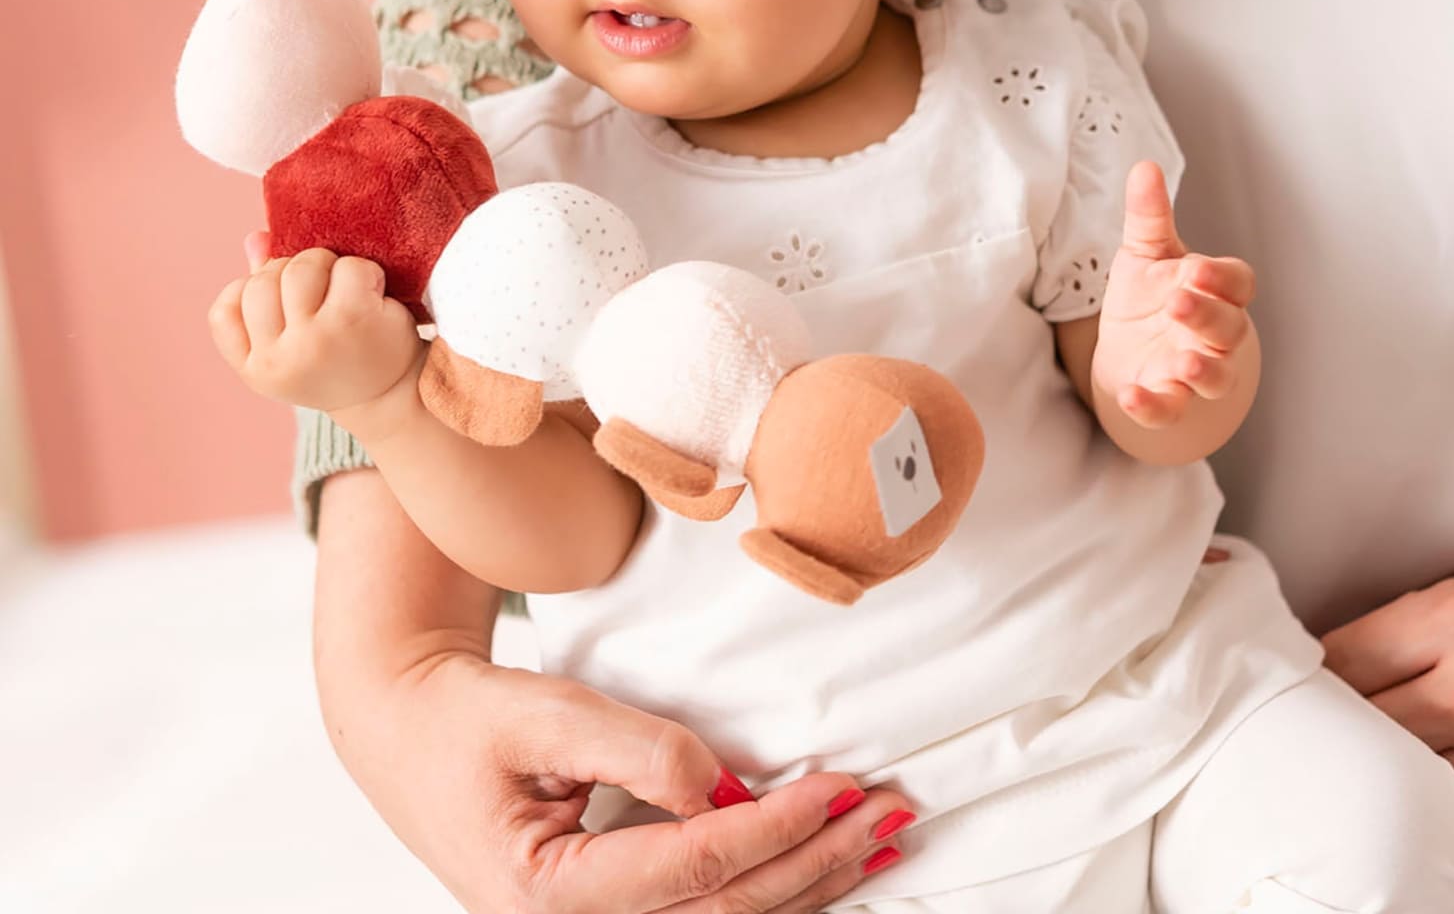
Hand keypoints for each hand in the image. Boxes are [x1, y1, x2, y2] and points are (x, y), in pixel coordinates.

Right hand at [207, 244, 424, 414]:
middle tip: (324, 290)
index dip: (252, 290)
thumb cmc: (341, 358)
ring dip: (327, 265)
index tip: (286, 301)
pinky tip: (373, 292)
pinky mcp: (351, 320)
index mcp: (254, 370)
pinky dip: (363, 270)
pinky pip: (347, 267)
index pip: (224, 309)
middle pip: (262, 280)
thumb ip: (268, 291)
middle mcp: (277, 360)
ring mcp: (312, 340)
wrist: (396, 394)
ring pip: (300, 268)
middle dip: (294, 271)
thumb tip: (256, 239)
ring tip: (346, 287)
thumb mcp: (294, 339)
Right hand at [339, 650, 918, 912]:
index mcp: (547, 897)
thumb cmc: (468, 722)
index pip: (691, 868)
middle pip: (724, 911)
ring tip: (878, 842)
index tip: (839, 787)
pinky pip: (704, 910)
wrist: (410, 734)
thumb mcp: (547, 715)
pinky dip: (770, 887)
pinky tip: (820, 864)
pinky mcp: (611, 912)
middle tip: (887, 815)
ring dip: (809, 884)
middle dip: (815, 862)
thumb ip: (636, 749)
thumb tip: (719, 783)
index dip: (773, 828)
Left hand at [1091, 161, 1258, 427]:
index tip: (1196, 268)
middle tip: (1180, 302)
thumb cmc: (1149, 297)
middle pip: (1228, 328)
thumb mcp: (1146, 253)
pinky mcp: (1169, 400)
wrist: (1128, 351)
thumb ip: (1148, 216)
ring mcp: (1194, 370)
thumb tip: (1145, 167)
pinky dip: (1152, 406)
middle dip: (1207, 316)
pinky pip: (1169, 408)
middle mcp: (1214, 334)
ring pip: (1215, 376)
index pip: (1237, 283)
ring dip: (1202, 372)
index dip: (1222, 278)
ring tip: (1184, 364)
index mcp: (1215, 291)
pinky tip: (1131, 396)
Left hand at [1323, 562, 1453, 857]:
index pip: (1342, 660)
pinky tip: (1435, 788)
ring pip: (1407, 779)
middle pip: (1367, 726)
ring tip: (1382, 757)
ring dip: (1390, 771)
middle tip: (1329, 728)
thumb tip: (1324, 663)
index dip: (1319, 676)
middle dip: (1346, 726)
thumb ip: (1403, 627)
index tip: (1307, 685)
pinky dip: (1439, 812)